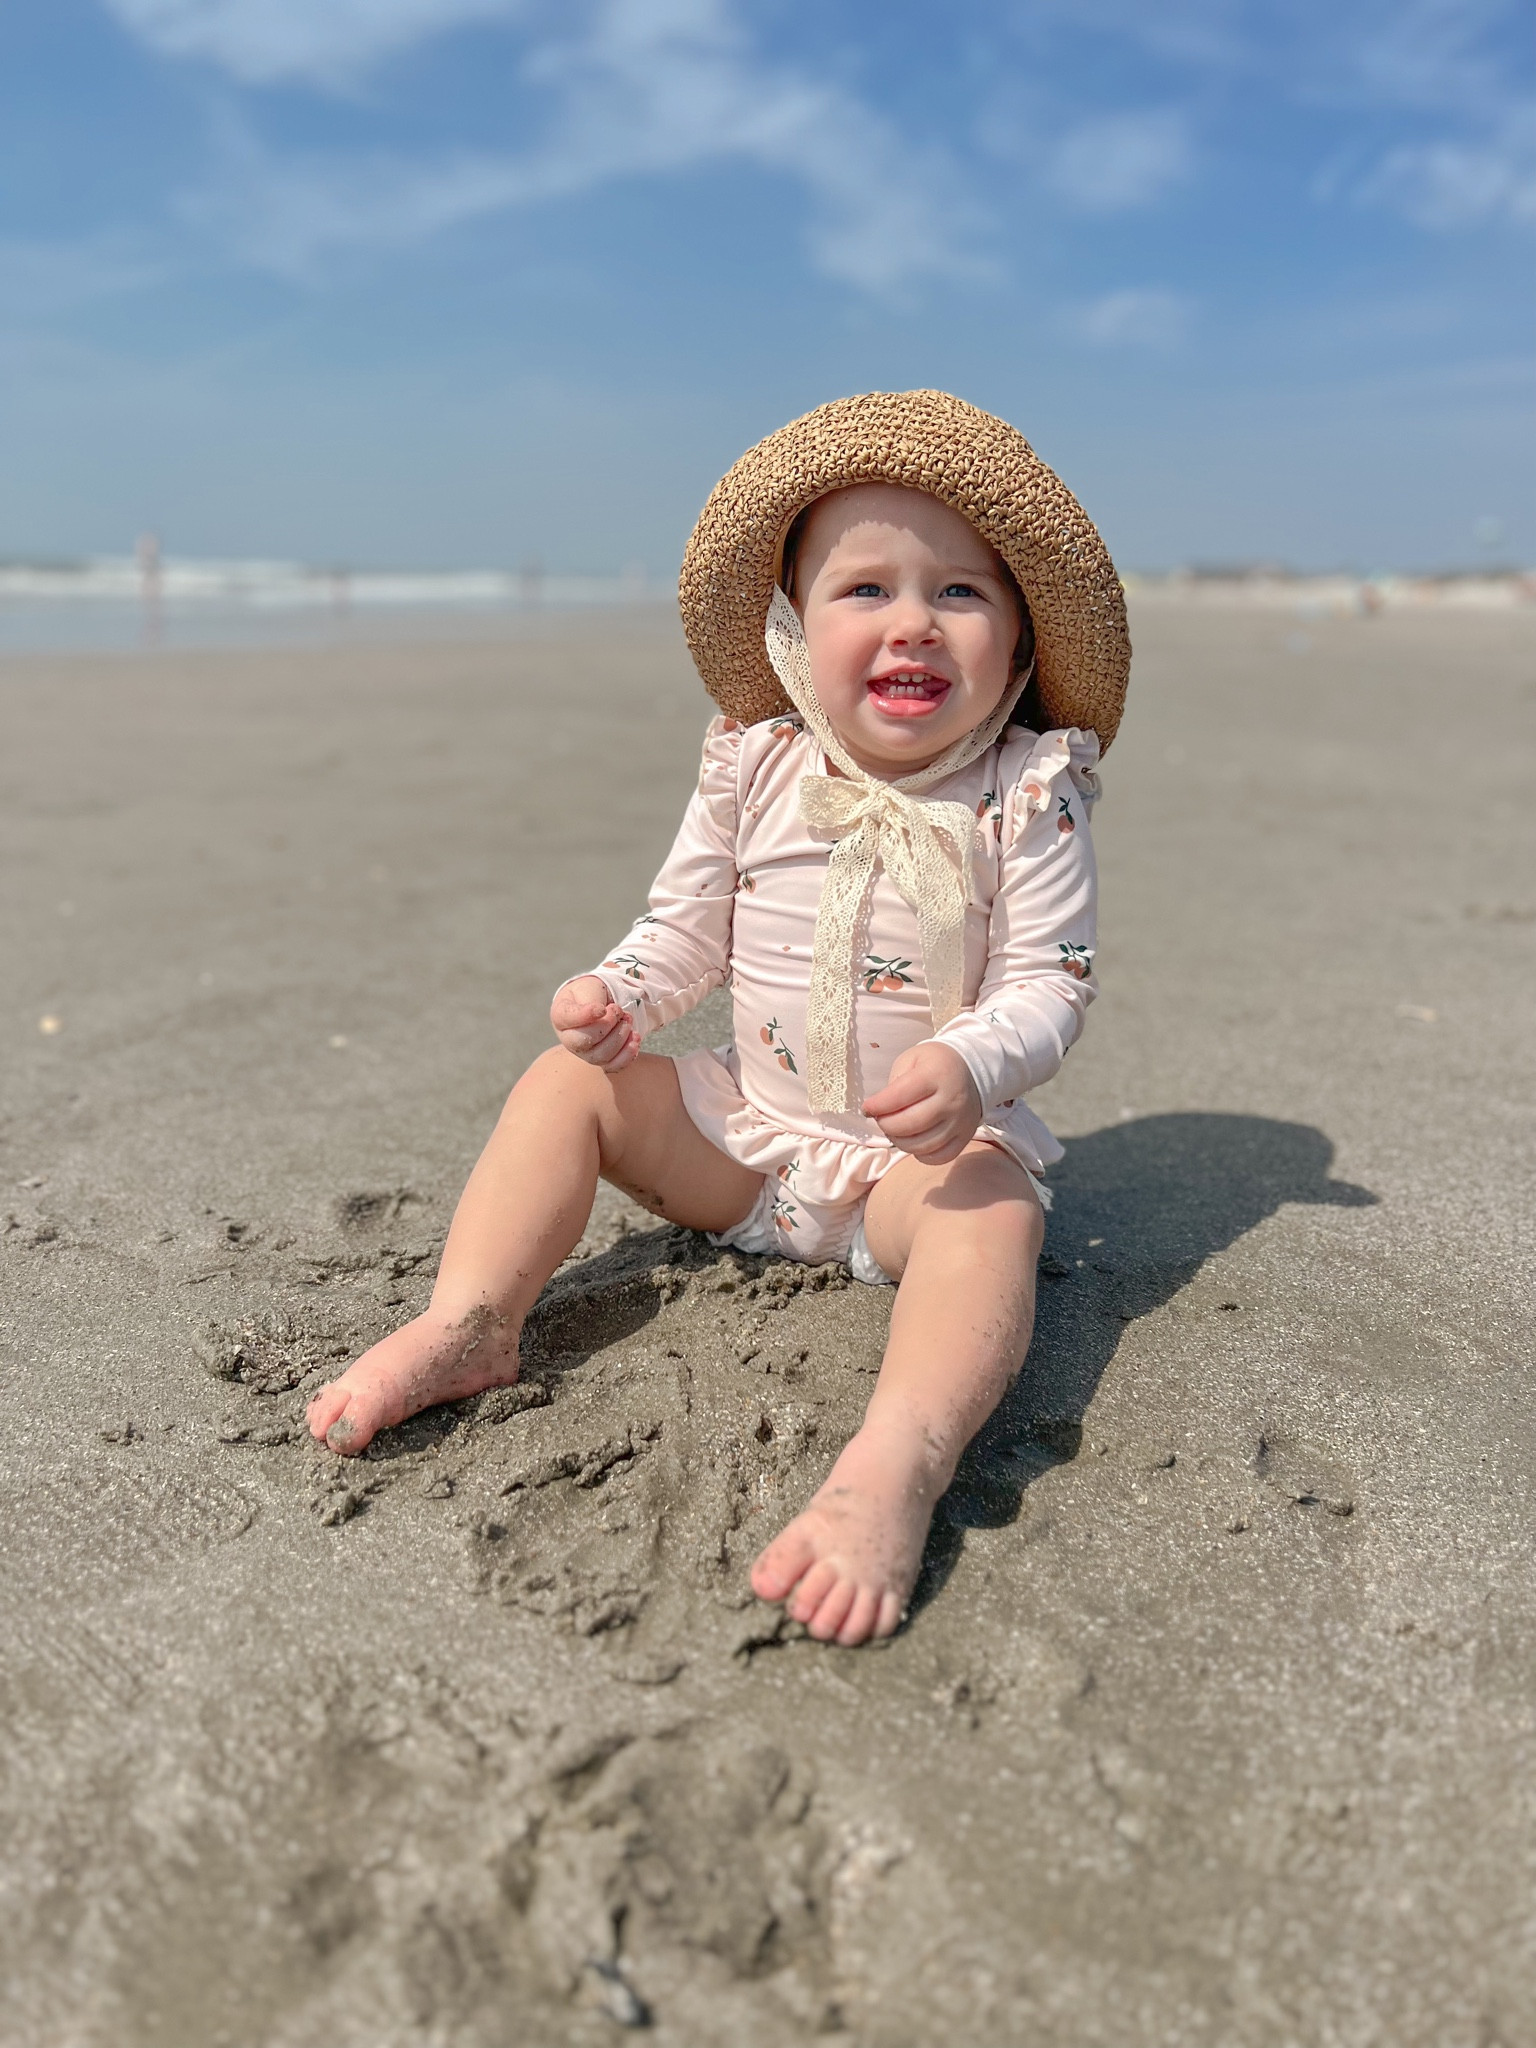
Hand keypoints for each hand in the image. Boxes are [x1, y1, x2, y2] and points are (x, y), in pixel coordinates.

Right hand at [551, 975, 640, 1070]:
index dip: (586, 1015)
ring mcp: (585, 1053)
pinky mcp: (602, 1060)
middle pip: (583, 1042)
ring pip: (600, 1056)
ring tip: (628, 1020)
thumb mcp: (588, 989)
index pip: (568, 1018)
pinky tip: (635, 1039)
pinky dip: (627, 1054)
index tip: (602, 1008)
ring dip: (620, 1037)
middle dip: (605, 1026)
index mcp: (561, 1016)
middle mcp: (569, 1038)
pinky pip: (613, 1066)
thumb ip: (591, 1000)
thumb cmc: (590, 994)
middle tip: (618, 1010)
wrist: (600, 1002)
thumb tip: (600, 1013)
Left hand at [862, 1042, 982, 1163]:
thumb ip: (894, 1082)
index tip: (867, 1108)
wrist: (972, 1071)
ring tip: (895, 1130)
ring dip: (900, 1141)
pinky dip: (920, 1154)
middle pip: (910, 1124)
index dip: (877, 1106)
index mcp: (935, 1075)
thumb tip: (880, 1110)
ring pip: (922, 1145)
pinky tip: (914, 1141)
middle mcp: (951, 1100)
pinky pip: (939, 1157)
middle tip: (881, 1119)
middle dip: (886, 1125)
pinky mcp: (966, 1137)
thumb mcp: (911, 1059)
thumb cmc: (935, 1064)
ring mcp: (960, 1121)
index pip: (899, 1096)